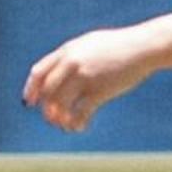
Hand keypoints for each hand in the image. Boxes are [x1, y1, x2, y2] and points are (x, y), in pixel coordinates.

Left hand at [25, 26, 158, 132]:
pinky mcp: (99, 90)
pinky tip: (80, 127)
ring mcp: (85, 76)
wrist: (142, 47)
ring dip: (60, 119)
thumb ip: (73, 55)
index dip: (31, 89)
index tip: (29, 103)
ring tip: (65, 126)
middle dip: (46, 108)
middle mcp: (72, 63)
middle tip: (52, 120)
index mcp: (68, 51)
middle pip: (47, 91)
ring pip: (60, 104)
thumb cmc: (118, 46)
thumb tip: (59, 69)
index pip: (39, 72)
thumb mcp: (90, 44)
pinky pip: (80, 112)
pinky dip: (76, 123)